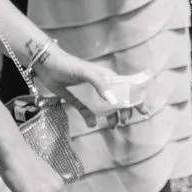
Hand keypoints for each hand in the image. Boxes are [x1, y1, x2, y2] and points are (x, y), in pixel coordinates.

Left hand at [31, 46, 147, 126]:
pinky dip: (90, 118)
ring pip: (104, 108)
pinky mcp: (77, 100)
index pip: (126, 88)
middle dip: (124, 111)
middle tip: (124, 121)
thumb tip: (113, 101)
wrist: (47, 66)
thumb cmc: (70, 65)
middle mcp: (100, 86)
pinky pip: (87, 111)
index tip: (143, 111)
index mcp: (107, 78)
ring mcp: (89, 94)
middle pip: (117, 100)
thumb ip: (100, 85)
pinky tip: (91, 123)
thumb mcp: (87, 73)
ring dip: (110, 117)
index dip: (136, 99)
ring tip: (112, 126)